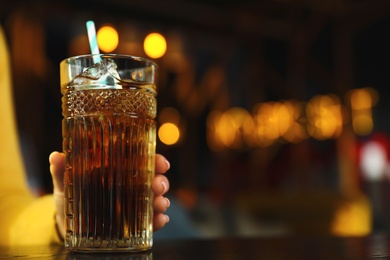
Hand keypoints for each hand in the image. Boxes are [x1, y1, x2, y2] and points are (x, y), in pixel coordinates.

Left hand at [49, 151, 170, 238]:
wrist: (66, 224)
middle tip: (158, 186)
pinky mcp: (133, 223)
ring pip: (155, 199)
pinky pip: (150, 221)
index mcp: (119, 170)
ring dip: (162, 201)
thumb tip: (56, 156)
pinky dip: (157, 221)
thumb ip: (62, 171)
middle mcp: (131, 185)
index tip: (162, 163)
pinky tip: (159, 221)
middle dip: (161, 182)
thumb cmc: (70, 196)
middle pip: (154, 179)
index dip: (156, 160)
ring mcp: (133, 204)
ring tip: (159, 204)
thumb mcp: (66, 182)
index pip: (143, 160)